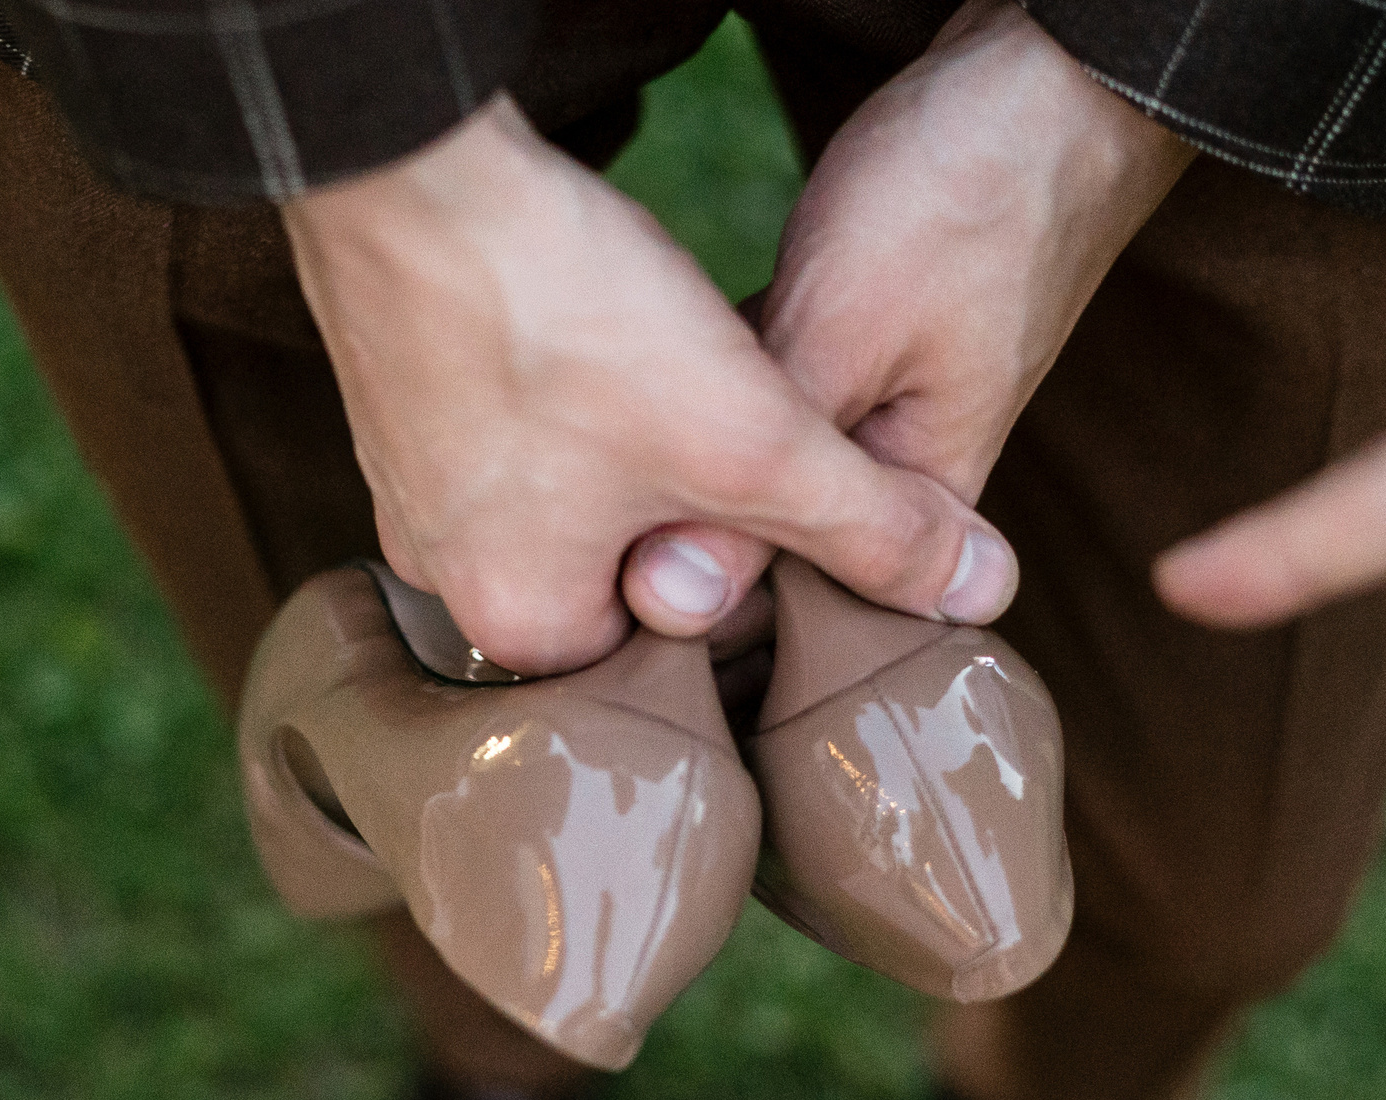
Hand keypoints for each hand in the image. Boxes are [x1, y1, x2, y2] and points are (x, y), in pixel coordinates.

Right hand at [282, 97, 1014, 673]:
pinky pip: (522, 423)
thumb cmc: (570, 319)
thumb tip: (981, 595)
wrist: (414, 164)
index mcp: (520, 627)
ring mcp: (412, 483)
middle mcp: (445, 576)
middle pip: (624, 569)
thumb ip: (871, 530)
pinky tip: (612, 331)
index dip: (762, 574)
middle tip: (745, 424)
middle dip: (698, 505)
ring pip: (576, 489)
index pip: (675, 650)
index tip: (798, 501)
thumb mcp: (757, 444)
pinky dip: (578, 388)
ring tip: (682, 370)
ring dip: (643, 442)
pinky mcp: (404, 398)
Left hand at [620, 0, 1193, 627]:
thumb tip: (684, 597)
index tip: (607, 543)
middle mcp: (907, 477)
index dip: (696, 581)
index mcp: (927, 510)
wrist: (1047, 79)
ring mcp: (880, 407)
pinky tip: (655, 349)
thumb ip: (766, 471)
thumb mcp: (840, 341)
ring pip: (762, 458)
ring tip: (605, 408)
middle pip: (773, 532)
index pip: (793, 602)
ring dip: (696, 437)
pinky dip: (719, 376)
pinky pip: (768, 392)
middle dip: (688, 503)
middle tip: (591, 458)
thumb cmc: (962, 206)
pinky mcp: (855, 346)